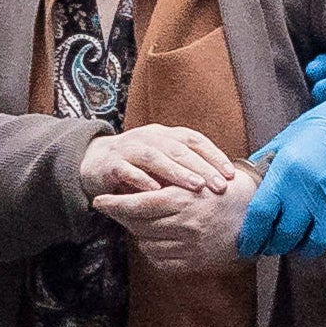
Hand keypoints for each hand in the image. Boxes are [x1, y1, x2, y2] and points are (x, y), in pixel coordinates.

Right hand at [77, 124, 237, 198]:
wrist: (95, 162)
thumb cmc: (137, 166)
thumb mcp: (163, 162)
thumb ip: (185, 167)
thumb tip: (222, 181)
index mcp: (165, 134)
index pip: (194, 140)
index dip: (213, 155)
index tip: (230, 174)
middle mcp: (149, 137)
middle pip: (178, 149)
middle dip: (201, 167)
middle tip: (219, 185)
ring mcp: (129, 149)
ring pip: (156, 158)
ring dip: (177, 172)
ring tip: (196, 186)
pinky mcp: (111, 164)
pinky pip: (127, 171)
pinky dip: (141, 180)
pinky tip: (156, 191)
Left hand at [93, 165, 260, 274]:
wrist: (257, 217)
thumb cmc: (225, 190)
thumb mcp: (198, 176)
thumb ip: (169, 179)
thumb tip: (134, 177)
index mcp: (184, 199)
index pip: (138, 204)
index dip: (115, 204)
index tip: (99, 202)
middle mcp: (185, 225)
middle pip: (138, 225)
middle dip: (122, 217)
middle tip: (116, 209)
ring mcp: (190, 246)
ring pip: (146, 244)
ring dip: (138, 233)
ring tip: (142, 221)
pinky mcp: (194, 262)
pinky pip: (160, 260)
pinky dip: (153, 250)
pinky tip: (157, 238)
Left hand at [236, 85, 325, 258]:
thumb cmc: (322, 127)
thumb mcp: (285, 140)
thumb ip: (264, 163)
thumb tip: (245, 183)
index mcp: (286, 172)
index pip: (260, 215)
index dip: (251, 236)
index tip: (247, 245)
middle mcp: (308, 191)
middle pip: (285, 235)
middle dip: (273, 246)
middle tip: (268, 246)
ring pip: (314, 243)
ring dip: (302, 248)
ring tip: (295, 243)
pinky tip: (322, 231)